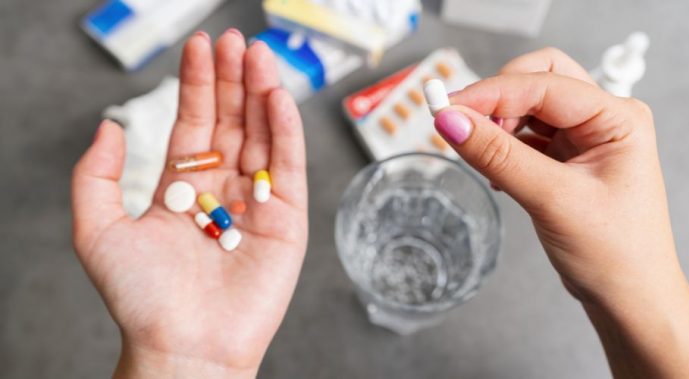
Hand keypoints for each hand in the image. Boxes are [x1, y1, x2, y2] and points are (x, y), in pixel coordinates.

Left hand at [71, 30, 306, 377]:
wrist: (184, 345)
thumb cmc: (140, 299)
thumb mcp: (97, 232)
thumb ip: (95, 176)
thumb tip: (109, 126)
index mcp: (183, 189)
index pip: (196, 124)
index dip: (199, 85)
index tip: (202, 48)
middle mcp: (223, 191)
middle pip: (233, 123)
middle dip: (234, 80)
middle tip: (237, 40)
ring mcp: (259, 204)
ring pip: (264, 138)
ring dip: (263, 95)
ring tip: (259, 56)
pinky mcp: (288, 221)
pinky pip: (290, 168)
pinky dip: (287, 132)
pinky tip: (279, 99)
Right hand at [435, 48, 688, 376]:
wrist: (629, 298)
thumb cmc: (616, 253)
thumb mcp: (553, 200)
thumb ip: (499, 156)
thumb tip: (452, 121)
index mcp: (618, 118)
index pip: (544, 84)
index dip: (491, 93)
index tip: (447, 109)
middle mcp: (603, 119)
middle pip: (538, 80)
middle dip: (498, 98)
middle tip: (462, 123)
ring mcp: (584, 138)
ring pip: (528, 106)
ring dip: (498, 122)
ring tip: (480, 153)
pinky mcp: (566, 158)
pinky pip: (525, 134)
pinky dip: (502, 144)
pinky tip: (494, 170)